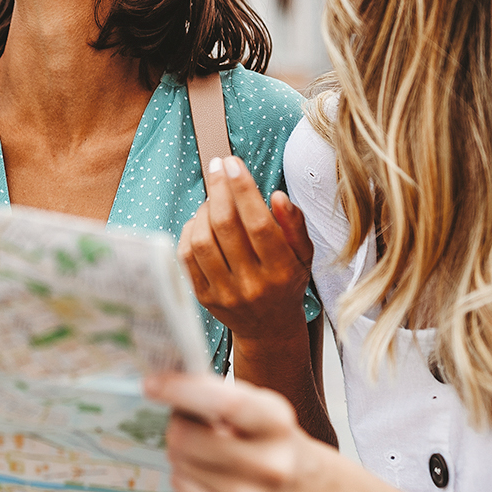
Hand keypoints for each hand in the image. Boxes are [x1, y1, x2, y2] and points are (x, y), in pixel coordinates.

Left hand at [145, 371, 338, 491]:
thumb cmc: (278, 443)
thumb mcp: (264, 411)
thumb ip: (221, 399)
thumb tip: (167, 387)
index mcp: (277, 424)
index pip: (225, 403)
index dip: (181, 390)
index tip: (151, 384)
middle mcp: (270, 464)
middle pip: (187, 439)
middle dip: (175, 425)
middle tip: (182, 421)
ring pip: (181, 465)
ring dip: (180, 453)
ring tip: (201, 449)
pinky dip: (185, 477)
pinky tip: (203, 473)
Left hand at [178, 156, 312, 342]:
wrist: (269, 328)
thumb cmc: (287, 281)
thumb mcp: (304, 254)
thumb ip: (295, 224)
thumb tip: (277, 196)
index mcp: (281, 271)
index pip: (259, 223)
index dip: (243, 189)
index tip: (232, 163)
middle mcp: (253, 284)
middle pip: (226, 227)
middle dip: (219, 189)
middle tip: (218, 166)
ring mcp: (225, 293)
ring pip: (203, 240)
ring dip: (204, 209)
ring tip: (213, 198)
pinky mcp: (203, 297)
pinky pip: (187, 256)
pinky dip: (190, 230)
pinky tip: (200, 220)